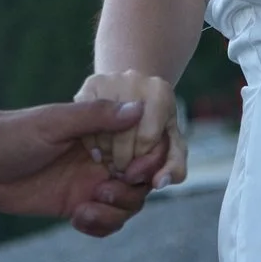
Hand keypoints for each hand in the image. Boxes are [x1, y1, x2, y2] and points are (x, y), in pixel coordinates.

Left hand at [0, 100, 163, 236]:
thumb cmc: (13, 134)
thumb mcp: (53, 122)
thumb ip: (95, 117)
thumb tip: (138, 109)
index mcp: (99, 132)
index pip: (143, 147)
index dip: (150, 162)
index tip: (138, 173)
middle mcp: (100, 159)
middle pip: (140, 182)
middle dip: (131, 193)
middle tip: (102, 192)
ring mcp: (87, 184)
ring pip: (125, 206)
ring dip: (114, 212)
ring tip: (85, 209)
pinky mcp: (73, 206)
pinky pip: (103, 222)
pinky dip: (100, 226)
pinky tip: (77, 220)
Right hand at [76, 70, 185, 185]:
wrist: (136, 93)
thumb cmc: (158, 124)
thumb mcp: (172, 145)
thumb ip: (174, 168)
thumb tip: (159, 182)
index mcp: (160, 92)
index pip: (146, 138)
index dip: (140, 159)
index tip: (138, 167)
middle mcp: (135, 79)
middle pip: (123, 134)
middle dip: (122, 160)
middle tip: (121, 170)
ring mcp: (110, 79)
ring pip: (101, 129)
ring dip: (104, 153)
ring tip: (111, 160)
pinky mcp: (90, 82)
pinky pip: (85, 120)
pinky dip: (90, 141)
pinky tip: (98, 150)